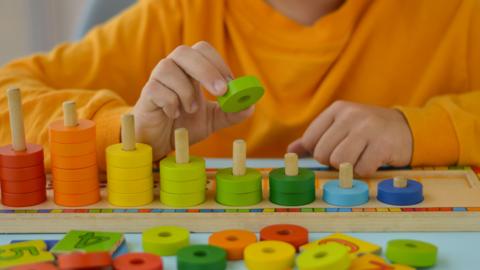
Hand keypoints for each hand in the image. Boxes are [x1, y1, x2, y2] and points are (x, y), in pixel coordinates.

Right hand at [133, 41, 253, 160]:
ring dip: (186, 90)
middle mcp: (173, 69)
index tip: (230, 84)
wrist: (160, 142)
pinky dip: (170, 103)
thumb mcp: (213, 120)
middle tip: (221, 91)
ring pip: (168, 68)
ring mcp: (157, 80)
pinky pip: (157, 90)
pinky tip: (174, 114)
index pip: (203, 50)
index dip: (218, 63)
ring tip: (191, 109)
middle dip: (206, 70)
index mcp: (190, 70)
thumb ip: (231, 113)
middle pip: (185, 52)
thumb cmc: (184, 124)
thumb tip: (250, 107)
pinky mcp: (146, 95)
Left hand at [288, 101, 412, 176]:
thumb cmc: (367, 130)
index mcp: (337, 109)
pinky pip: (361, 170)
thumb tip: (290, 150)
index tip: (333, 149)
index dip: (318, 152)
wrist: (407, 128)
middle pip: (323, 153)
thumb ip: (315, 138)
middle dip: (333, 161)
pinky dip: (365, 171)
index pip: (310, 139)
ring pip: (340, 162)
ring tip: (359, 158)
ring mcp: (368, 129)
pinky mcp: (383, 145)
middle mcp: (351, 116)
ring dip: (348, 167)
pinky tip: (373, 161)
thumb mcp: (340, 127)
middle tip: (349, 155)